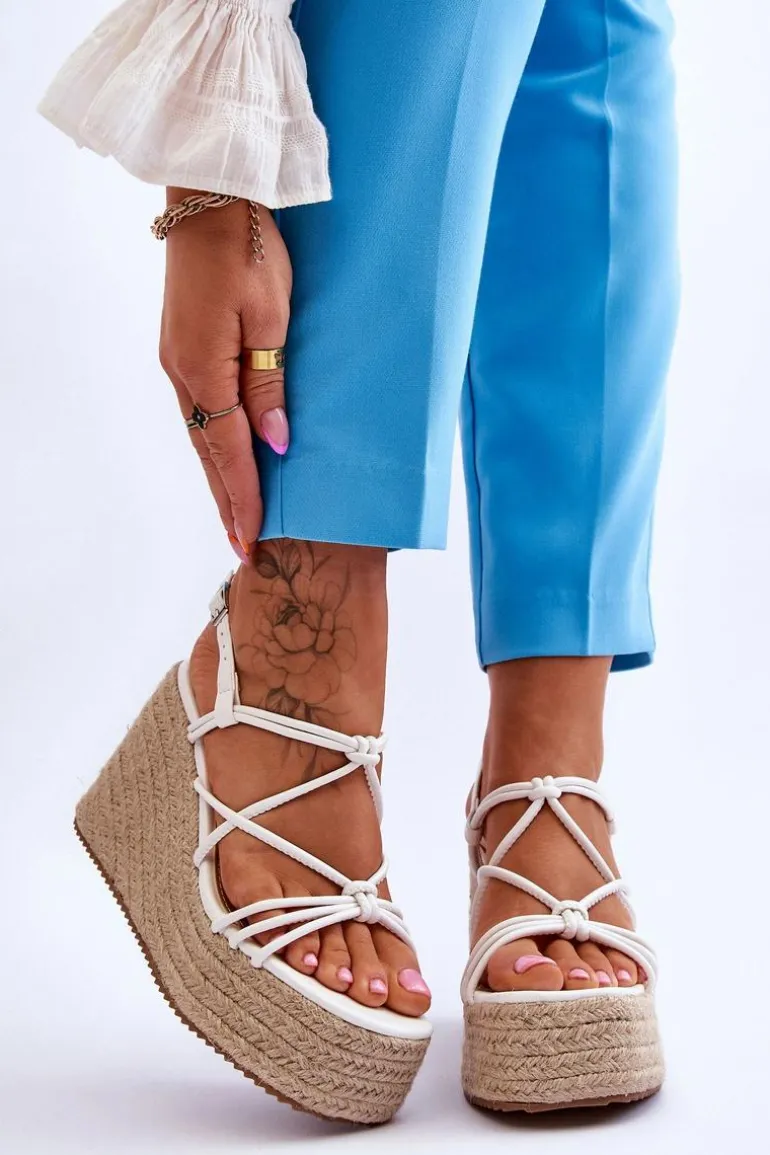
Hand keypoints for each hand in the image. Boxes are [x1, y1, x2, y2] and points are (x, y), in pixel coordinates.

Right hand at [159, 189, 291, 561]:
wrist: (210, 199)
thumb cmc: (249, 249)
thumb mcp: (271, 317)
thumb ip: (269, 384)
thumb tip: (275, 443)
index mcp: (203, 368)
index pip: (228, 450)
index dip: (244, 497)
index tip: (253, 539)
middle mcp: (182, 372)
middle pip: (208, 453)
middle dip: (227, 502)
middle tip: (243, 548)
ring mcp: (177, 361)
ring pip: (201, 435)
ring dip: (219, 478)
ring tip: (236, 518)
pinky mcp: (183, 349)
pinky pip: (199, 412)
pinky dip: (213, 446)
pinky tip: (225, 461)